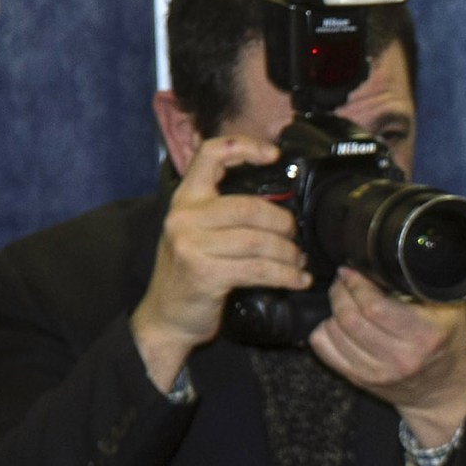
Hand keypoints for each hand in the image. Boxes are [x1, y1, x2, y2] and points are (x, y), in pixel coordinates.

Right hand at [130, 135, 308, 390]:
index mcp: (185, 200)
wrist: (166, 318)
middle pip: (248, 206)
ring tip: (299, 261)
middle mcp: (184, 217)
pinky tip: (297, 280)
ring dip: (288, 253)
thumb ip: (224, 214)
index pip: (210, 156)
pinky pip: (258, 269)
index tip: (273, 155)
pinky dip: (285, 275)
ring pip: (257, 240)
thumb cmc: (191, 276)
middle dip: (282, 223)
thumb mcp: (199, 235)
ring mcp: (191, 244)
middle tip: (295, 238)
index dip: (243, 147)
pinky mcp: (205, 272)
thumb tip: (276, 206)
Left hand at [308, 267, 465, 447]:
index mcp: (424, 335)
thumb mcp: (450, 310)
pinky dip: (324, 331)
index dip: (356, 284)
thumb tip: (392, 259)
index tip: (351, 271)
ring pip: (334, 332)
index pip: (374, 306)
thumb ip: (426, 286)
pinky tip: (336, 323)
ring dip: (332, 310)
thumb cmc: (446, 342)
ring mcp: (378, 372)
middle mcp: (401, 357)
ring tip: (342, 300)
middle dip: (340, 292)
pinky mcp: (361, 380)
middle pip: (350, 318)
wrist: (443, 389)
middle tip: (343, 282)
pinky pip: (324, 350)